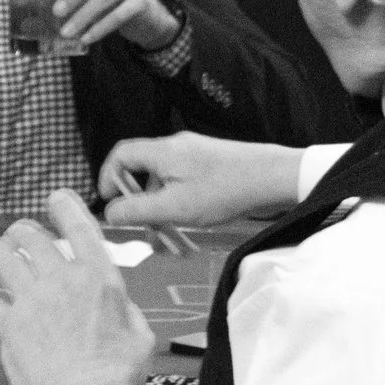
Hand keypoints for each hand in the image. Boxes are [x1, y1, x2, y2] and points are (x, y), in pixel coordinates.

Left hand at [0, 190, 155, 384]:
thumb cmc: (118, 374)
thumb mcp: (140, 333)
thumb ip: (122, 308)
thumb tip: (113, 302)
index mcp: (100, 278)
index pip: (78, 226)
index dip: (64, 206)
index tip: (55, 198)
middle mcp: (63, 281)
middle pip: (31, 235)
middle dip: (24, 232)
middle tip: (22, 238)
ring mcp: (32, 301)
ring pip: (1, 255)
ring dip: (2, 254)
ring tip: (4, 259)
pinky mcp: (8, 326)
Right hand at [98, 133, 309, 226]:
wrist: (277, 177)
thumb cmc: (225, 191)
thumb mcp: (174, 208)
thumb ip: (136, 211)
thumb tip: (109, 212)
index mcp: (162, 152)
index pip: (120, 154)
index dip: (107, 177)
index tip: (109, 202)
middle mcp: (176, 147)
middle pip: (141, 170)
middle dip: (137, 202)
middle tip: (143, 228)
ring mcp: (195, 154)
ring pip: (163, 181)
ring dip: (159, 208)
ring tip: (169, 237)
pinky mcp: (211, 163)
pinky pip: (182, 182)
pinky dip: (177, 203)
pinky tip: (188, 224)